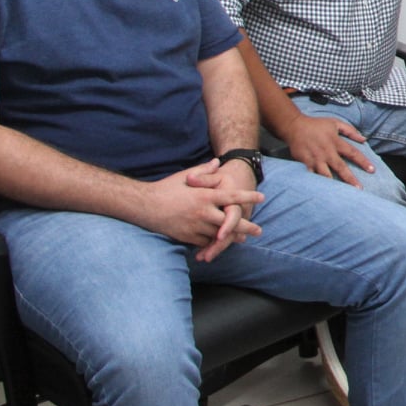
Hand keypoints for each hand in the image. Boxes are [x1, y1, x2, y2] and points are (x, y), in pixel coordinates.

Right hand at [145, 163, 263, 258]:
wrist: (143, 206)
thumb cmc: (165, 188)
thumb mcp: (186, 176)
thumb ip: (204, 171)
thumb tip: (218, 162)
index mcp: (204, 196)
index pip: (231, 197)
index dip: (247, 197)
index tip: (262, 197)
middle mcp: (202, 212)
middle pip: (230, 222)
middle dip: (246, 227)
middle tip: (258, 230)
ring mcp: (194, 226)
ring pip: (218, 234)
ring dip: (231, 237)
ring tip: (243, 239)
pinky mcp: (186, 237)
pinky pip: (203, 242)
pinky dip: (212, 242)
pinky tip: (220, 243)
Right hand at [278, 113, 373, 186]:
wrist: (294, 126)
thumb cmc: (317, 125)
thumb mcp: (335, 123)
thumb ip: (350, 131)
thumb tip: (364, 139)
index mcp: (335, 142)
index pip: (352, 153)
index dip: (363, 161)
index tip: (372, 170)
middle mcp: (327, 152)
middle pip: (341, 167)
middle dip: (350, 179)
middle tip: (359, 190)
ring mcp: (315, 159)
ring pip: (326, 175)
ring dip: (334, 185)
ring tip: (341, 196)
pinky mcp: (305, 163)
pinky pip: (311, 176)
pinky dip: (316, 184)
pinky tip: (321, 193)